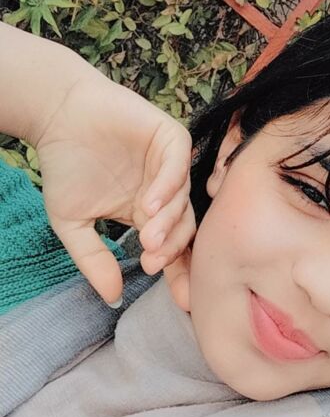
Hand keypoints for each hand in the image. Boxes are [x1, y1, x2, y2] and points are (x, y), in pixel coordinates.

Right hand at [32, 63, 195, 306]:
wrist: (57, 116)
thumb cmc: (65, 166)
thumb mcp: (74, 223)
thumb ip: (93, 259)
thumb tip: (112, 298)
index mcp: (150, 215)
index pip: (173, 249)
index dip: (178, 273)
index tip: (180, 299)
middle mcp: (166, 193)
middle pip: (185, 230)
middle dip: (172, 250)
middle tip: (152, 261)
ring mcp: (171, 167)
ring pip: (184, 201)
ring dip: (168, 223)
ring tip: (147, 237)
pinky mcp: (172, 140)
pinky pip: (178, 168)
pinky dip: (167, 188)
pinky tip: (147, 205)